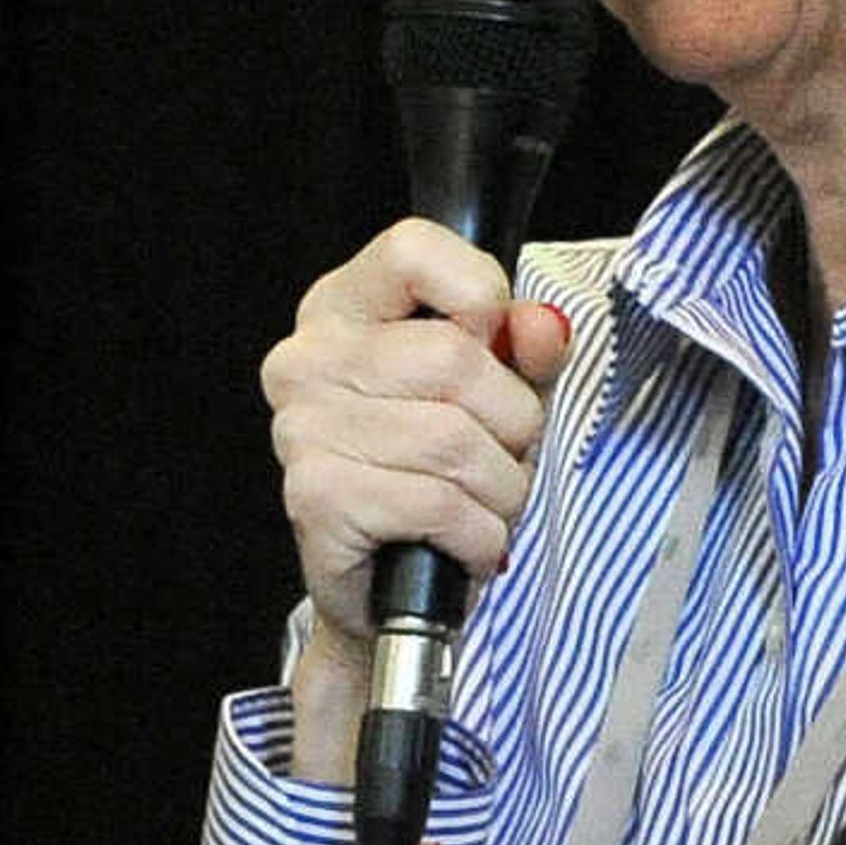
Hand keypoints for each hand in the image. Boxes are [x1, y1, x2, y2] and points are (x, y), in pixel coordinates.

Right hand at [262, 219, 572, 779]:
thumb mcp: (495, 397)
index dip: (481, 293)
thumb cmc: (435, 478)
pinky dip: (478, 535)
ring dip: (501, 489)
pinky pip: (440, 504)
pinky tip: (463, 543)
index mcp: (341, 311)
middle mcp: (306, 360)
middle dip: (512, 423)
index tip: (496, 344)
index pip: (412, 249)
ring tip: (484, 506)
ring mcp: (303, 429)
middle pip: (455, 358)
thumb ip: (524, 351)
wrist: (386, 595)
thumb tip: (543, 327)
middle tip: (500, 458)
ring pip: (455, 440)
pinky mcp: (318, 498)